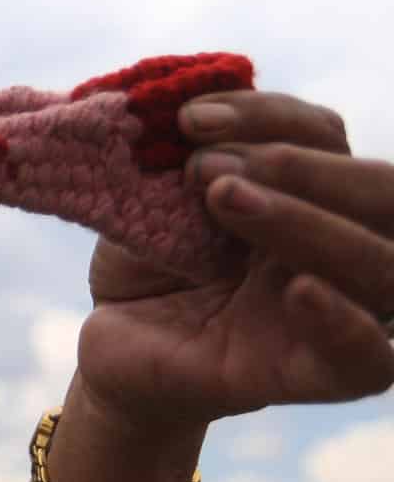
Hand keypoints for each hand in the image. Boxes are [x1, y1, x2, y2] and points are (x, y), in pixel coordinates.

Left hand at [76, 93, 393, 429]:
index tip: (187, 117)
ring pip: (379, 266)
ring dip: (304, 221)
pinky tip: (301, 289)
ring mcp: (335, 311)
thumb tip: (185, 107)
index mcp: (310, 192)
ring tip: (219, 199)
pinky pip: (367, 360)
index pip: (325, 137)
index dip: (266, 115)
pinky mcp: (310, 375)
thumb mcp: (154, 195)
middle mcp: (337, 246)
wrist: (115, 341)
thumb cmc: (145, 260)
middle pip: (384, 195)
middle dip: (302, 166)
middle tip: (204, 166)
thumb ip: (182, 153)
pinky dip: (345, 321)